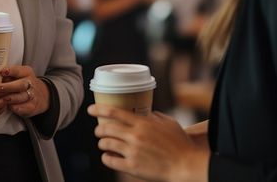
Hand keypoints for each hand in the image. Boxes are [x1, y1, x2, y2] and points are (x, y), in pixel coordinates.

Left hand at [0, 66, 48, 117]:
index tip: (3, 72)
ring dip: (12, 98)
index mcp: (26, 72)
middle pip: (21, 84)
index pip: (18, 70)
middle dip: (9, 86)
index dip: (11, 71)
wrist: (40, 96)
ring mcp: (33, 95)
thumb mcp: (18, 75)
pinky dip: (18, 108)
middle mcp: (30, 83)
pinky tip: (10, 107)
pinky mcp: (32, 106)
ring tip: (3, 99)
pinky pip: (25, 107)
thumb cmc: (22, 83)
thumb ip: (7, 75)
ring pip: (23, 96)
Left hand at [88, 104, 208, 181]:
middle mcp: (135, 136)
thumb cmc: (180, 144)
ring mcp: (133, 152)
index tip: (90, 109)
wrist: (186, 166)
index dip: (99, 109)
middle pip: (106, 128)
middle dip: (99, 129)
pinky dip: (106, 157)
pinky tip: (108, 156)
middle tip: (99, 131)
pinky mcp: (132, 167)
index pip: (115, 113)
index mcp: (143, 123)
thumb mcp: (169, 123)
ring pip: (106, 144)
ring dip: (102, 143)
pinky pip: (110, 160)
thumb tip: (146, 112)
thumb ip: (155, 116)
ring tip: (104, 144)